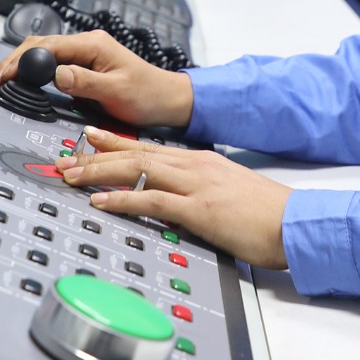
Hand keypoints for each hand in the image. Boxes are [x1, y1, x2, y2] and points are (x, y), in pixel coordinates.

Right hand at [0, 30, 194, 128]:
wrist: (167, 99)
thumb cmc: (147, 94)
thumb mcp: (116, 90)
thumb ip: (84, 82)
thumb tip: (56, 74)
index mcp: (93, 44)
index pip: (47, 46)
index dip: (21, 60)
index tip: (4, 76)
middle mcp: (87, 44)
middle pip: (41, 45)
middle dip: (15, 60)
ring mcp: (86, 53)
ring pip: (45, 52)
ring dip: (23, 64)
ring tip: (4, 79)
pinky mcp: (85, 65)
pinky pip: (54, 62)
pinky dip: (35, 69)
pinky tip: (26, 79)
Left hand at [58, 126, 290, 269]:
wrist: (295, 221)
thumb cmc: (265, 213)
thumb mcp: (226, 192)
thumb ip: (198, 190)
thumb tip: (172, 200)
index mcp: (200, 161)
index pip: (148, 146)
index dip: (115, 141)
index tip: (88, 137)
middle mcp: (194, 166)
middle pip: (135, 154)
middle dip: (96, 156)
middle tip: (65, 159)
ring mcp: (196, 185)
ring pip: (137, 169)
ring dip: (99, 172)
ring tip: (71, 176)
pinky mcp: (199, 209)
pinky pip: (153, 200)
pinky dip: (123, 199)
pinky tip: (101, 201)